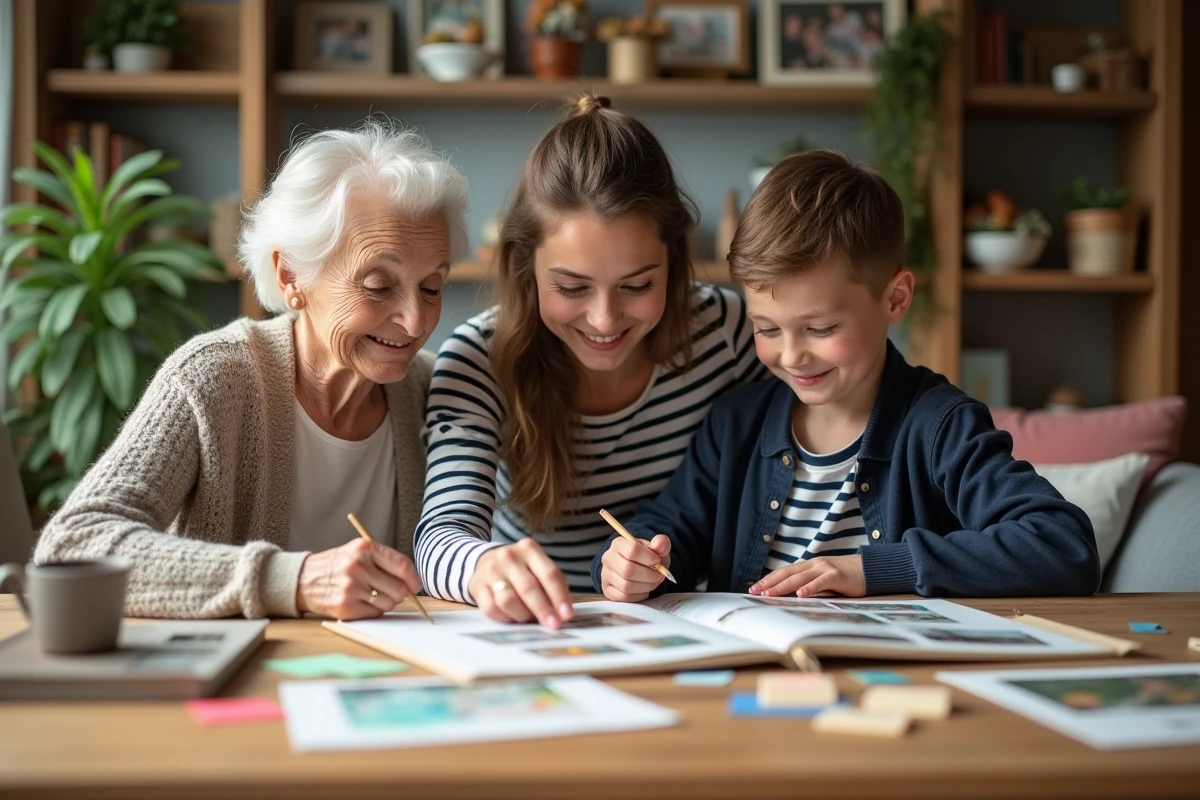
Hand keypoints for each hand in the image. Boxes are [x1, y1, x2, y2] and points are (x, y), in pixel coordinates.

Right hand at [296, 538, 421, 619]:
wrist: (302, 579)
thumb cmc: (335, 565)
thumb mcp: (356, 552)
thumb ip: (383, 561)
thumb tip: (411, 582)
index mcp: (364, 548)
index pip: (402, 565)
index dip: (413, 578)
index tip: (415, 585)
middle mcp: (358, 566)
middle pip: (398, 588)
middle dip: (400, 594)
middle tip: (391, 593)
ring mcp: (351, 587)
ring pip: (388, 603)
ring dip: (385, 603)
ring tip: (371, 596)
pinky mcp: (345, 606)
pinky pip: (374, 613)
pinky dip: (372, 611)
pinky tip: (361, 603)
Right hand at [468, 538, 573, 628]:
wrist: (486, 563)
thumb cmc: (521, 570)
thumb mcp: (539, 569)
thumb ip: (553, 587)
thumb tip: (564, 614)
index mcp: (529, 549)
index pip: (549, 574)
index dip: (559, 596)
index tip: (567, 615)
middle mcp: (509, 556)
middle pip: (529, 587)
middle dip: (543, 610)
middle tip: (553, 625)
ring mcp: (491, 571)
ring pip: (508, 600)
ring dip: (523, 615)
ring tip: (529, 618)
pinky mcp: (477, 586)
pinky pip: (492, 609)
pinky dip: (505, 618)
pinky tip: (512, 618)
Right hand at [600, 535, 670, 602]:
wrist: (637, 568)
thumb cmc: (646, 558)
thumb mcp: (656, 548)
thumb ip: (661, 543)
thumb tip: (661, 544)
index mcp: (619, 544)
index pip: (632, 550)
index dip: (649, 558)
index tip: (658, 561)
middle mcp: (608, 558)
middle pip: (628, 570)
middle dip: (649, 575)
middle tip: (659, 575)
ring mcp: (606, 575)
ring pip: (626, 586)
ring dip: (645, 586)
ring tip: (652, 582)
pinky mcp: (608, 591)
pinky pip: (624, 597)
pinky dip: (639, 596)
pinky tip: (644, 589)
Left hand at [749, 555, 865, 598]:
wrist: (870, 569)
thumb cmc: (845, 578)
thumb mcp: (823, 581)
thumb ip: (809, 586)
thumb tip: (790, 598)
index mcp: (808, 567)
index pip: (784, 572)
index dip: (769, 579)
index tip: (754, 589)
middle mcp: (814, 565)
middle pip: (787, 573)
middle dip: (769, 583)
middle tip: (754, 592)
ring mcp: (825, 568)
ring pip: (800, 577)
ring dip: (783, 586)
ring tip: (770, 594)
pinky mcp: (837, 575)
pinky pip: (821, 581)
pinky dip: (810, 587)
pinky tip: (800, 594)